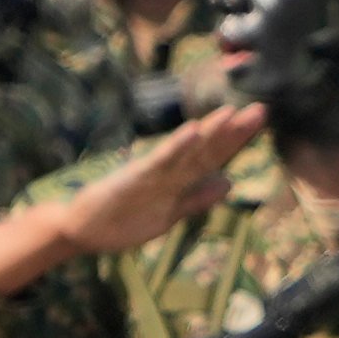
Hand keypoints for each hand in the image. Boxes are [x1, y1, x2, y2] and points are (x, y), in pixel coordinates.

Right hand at [0, 103, 263, 298]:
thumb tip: (228, 182)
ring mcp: (151, 176)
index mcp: (176, 182)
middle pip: (206, 152)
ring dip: (210, 134)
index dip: (236, 142)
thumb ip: (196, 198)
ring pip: (187, 154)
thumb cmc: (118, 219)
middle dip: (233, 132)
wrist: (77, 228)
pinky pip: (159, 163)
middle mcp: (167, 174)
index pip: (213, 159)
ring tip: (232, 113)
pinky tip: (192, 130)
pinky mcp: (133, 180)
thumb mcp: (167, 214)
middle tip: (261, 109)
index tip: (259, 122)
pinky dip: (177, 147)